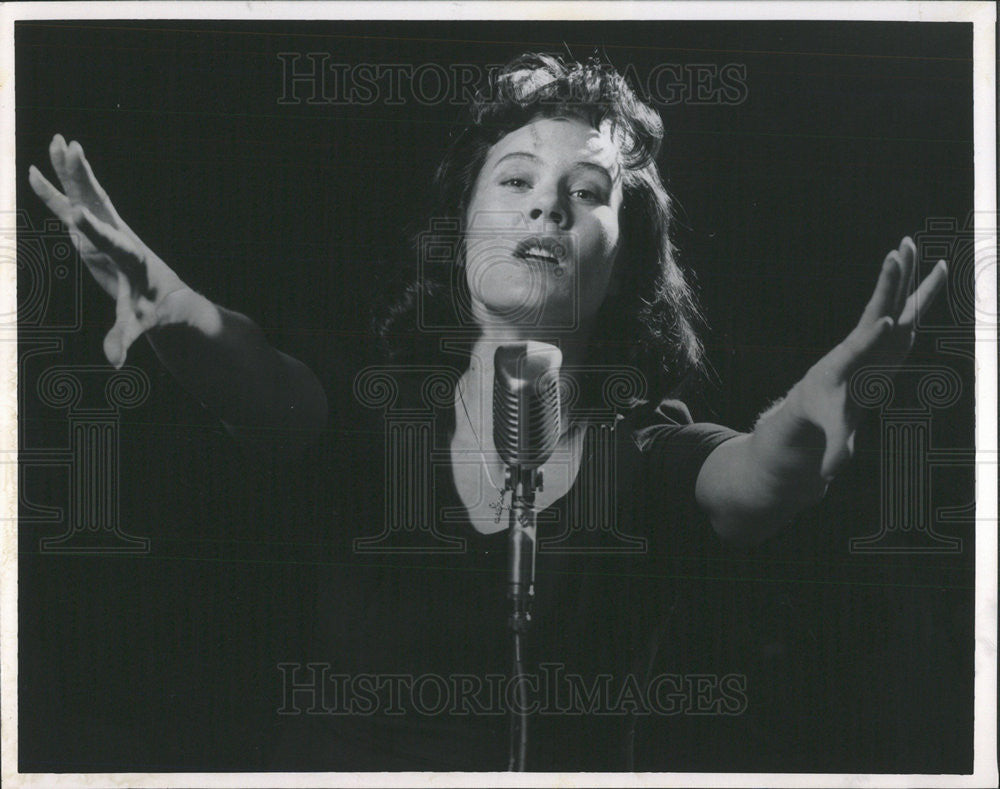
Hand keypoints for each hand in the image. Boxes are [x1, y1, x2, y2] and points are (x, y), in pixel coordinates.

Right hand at [28, 135, 190, 367]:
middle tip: (72, 148)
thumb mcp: (139, 325)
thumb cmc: (154, 310)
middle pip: (100, 203)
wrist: (166, 296)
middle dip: (85, 178)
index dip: (93, 230)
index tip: (76, 214)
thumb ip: (125, 340)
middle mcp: (120, 236)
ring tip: (58, 140)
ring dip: (71, 169)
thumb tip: (116, 364)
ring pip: (86, 195)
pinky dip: (58, 186)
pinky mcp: (96, 229)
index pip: (111, 241)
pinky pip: (74, 203)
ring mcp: (108, 229)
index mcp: (130, 257)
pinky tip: (40, 168)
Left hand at [786, 236, 947, 479]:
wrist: (819, 395)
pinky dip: (924, 287)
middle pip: (878, 308)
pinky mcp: (892, 334)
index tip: (887, 318)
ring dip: (905, 273)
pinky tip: (939, 264)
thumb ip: (835, 449)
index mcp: (849, 362)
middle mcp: (864, 341)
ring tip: (909, 243)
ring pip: (895, 299)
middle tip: (894, 256)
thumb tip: (830, 474)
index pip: (863, 345)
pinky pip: (911, 305)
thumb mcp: (832, 430)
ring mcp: (880, 334)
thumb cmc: (826, 411)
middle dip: (887, 286)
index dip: (875, 334)